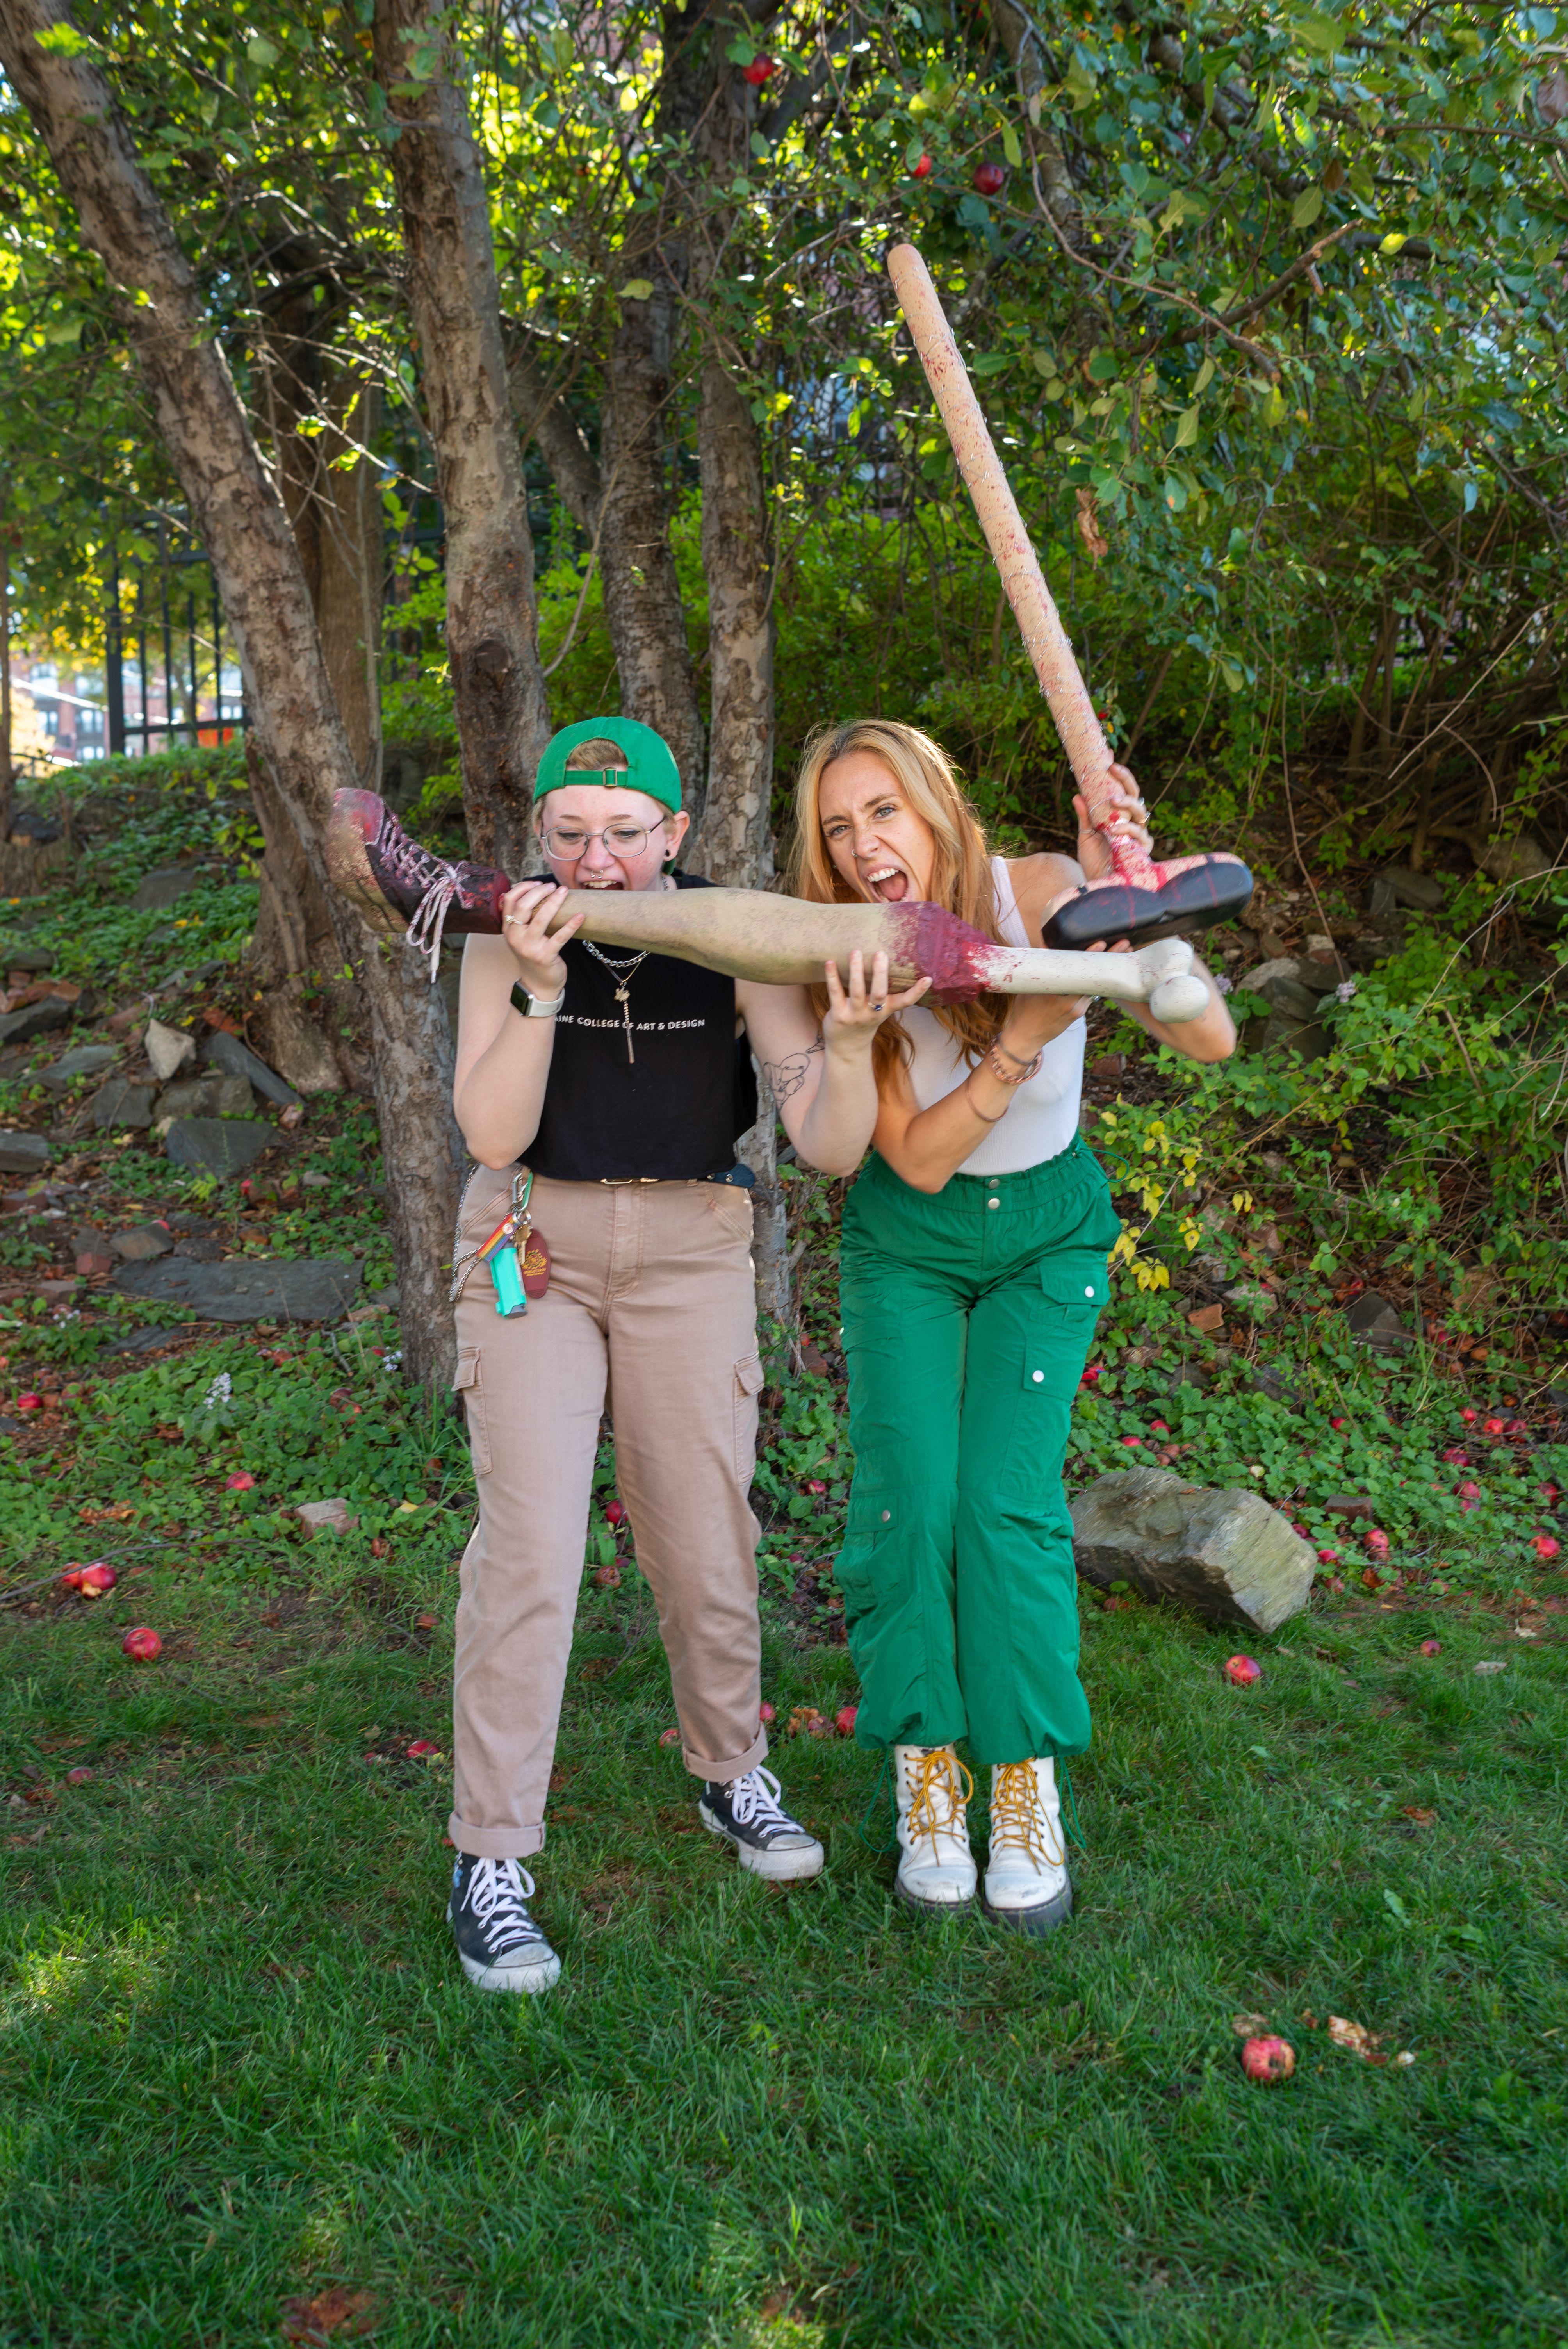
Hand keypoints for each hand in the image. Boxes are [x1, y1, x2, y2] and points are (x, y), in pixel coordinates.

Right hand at [500, 880, 580, 999]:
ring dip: (554, 902)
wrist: (538, 983)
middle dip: (539, 891)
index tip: (538, 883)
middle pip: (523, 906)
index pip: (509, 900)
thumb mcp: (521, 936)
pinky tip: (580, 916)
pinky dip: (571, 925)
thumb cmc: (533, 954)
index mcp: (508, 928)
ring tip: (564, 891)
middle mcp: (515, 937)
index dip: (523, 887)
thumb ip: (522, 916)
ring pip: (541, 918)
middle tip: (553, 886)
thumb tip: (530, 890)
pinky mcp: (545, 956)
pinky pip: (560, 937)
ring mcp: (529, 947)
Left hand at [821, 949, 929, 1047]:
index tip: (928, 978)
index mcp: (885, 1010)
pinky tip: (830, 962)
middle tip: (881, 953)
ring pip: (857, 991)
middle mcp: (872, 1013)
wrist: (847, 1047)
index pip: (905, 1002)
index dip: (917, 991)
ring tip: (855, 952)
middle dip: (880, 974)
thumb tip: (888, 963)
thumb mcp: (879, 1010)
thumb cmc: (864, 1021)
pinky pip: (835, 994)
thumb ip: (884, 992)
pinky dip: (832, 977)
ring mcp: (855, 1015)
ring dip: (856, 971)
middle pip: (879, 993)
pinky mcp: (838, 1015)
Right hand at [998, 889, 1124, 1049]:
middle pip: (1093, 977)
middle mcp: (1069, 1002)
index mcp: (1054, 992)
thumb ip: (1040, 966)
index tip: (1102, 944)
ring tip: (1120, 955)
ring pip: (1094, 987)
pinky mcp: (1080, 1014)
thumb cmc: (1024, 1009)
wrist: (1026, 1036)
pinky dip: (1093, 984)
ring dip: (1106, 972)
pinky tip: (1104, 974)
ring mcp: (1077, 1009)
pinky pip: (1089, 995)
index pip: (1076, 971)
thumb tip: (1045, 944)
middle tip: (1125, 944)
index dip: (1090, 957)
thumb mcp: (1029, 986)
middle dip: (1110, 960)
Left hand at [1073, 761, 1152, 880]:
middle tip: (1113, 769)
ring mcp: (1138, 834)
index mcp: (1120, 815)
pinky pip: (1140, 834)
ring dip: (1127, 803)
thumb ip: (1085, 816)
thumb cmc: (1094, 860)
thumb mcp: (1085, 835)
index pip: (1122, 790)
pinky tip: (1116, 828)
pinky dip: (1128, 829)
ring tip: (1113, 801)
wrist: (1098, 884)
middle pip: (1135, 795)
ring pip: (1141, 811)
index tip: (1108, 758)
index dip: (1119, 775)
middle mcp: (1132, 822)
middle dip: (1125, 780)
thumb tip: (1077, 795)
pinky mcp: (1141, 849)